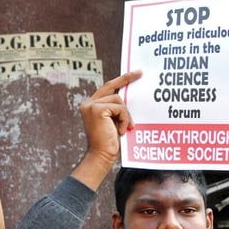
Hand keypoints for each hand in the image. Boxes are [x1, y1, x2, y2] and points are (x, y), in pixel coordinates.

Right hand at [70, 70, 140, 190]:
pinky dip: (124, 119)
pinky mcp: (97, 109)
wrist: (101, 155)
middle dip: (126, 78)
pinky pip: (120, 108)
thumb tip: (130, 95)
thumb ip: (116, 108)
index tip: (134, 73)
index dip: (120, 80)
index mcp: (91, 106)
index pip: (107, 88)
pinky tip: (120, 131)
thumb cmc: (109, 142)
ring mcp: (91, 106)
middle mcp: (88, 104)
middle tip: (140, 72)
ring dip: (126, 114)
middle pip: (112, 86)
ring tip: (125, 128)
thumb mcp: (114, 121)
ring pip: (118, 99)